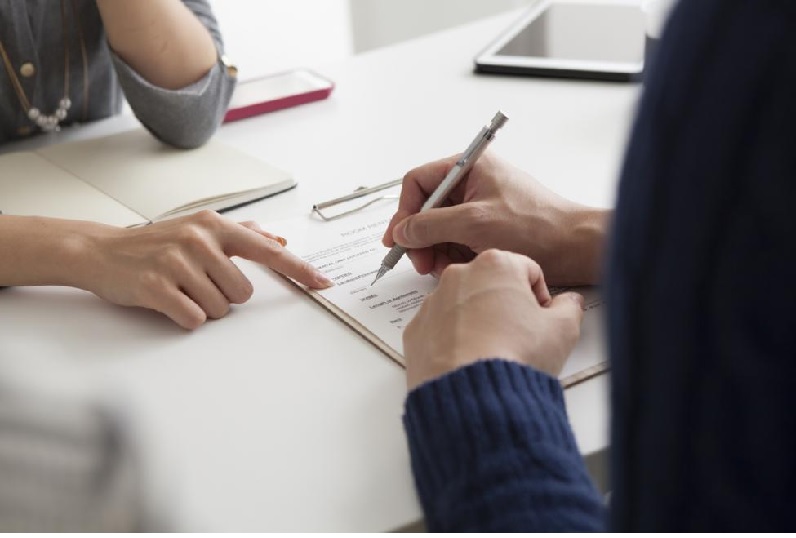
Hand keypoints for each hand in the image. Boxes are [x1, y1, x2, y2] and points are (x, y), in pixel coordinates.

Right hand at [77, 210, 331, 328]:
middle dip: (224, 296)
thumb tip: (278, 240)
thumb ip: (241, 234)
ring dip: (203, 307)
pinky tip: (168, 301)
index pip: (267, 251)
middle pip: (243, 292)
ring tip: (180, 289)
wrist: (101, 251)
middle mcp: (199, 240)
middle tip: (196, 282)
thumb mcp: (198, 229)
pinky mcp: (156, 287)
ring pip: (220, 309)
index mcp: (214, 226)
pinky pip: (194, 320)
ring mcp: (177, 262)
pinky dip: (185, 318)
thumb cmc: (156, 243)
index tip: (324, 282)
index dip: (299, 269)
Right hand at [382, 152, 608, 284]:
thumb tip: (401, 231)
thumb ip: (430, 226)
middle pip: (426, 208)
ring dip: (437, 250)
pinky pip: (457, 240)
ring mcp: (480, 206)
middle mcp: (472, 182)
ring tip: (445, 268)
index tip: (398, 239)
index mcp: (470, 166)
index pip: (419, 182)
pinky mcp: (487, 228)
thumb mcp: (474, 224)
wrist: (576, 248)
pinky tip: (461, 268)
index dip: (404, 211)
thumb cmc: (536, 227)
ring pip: (440, 228)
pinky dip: (453, 256)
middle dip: (421, 237)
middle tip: (421, 262)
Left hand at [403, 249, 583, 389]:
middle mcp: (458, 276)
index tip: (541, 318)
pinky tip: (469, 361)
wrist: (472, 396)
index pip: (527, 270)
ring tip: (493, 352)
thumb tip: (569, 303)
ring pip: (462, 305)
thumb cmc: (513, 357)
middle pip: (491, 284)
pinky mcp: (415, 331)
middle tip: (519, 336)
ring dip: (478, 322)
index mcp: (495, 264)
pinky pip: (439, 329)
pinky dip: (453, 340)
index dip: (540, 296)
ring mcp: (432, 303)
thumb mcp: (562, 331)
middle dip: (506, 305)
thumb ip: (569, 308)